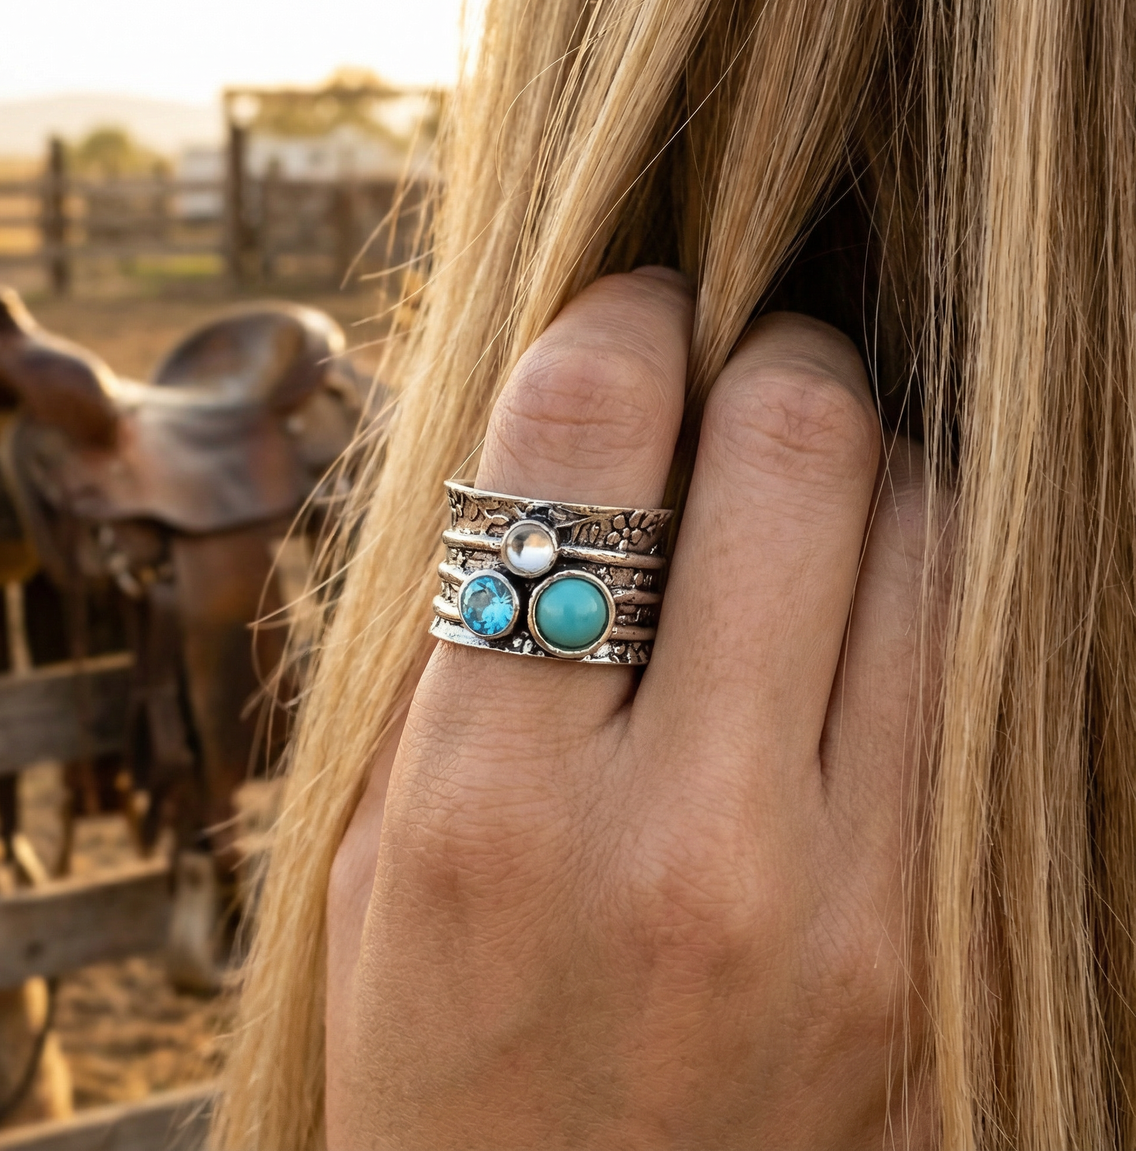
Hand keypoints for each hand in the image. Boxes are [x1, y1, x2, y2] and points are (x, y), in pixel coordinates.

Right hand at [326, 269, 935, 1148]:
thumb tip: (570, 433)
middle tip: (730, 366)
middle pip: (796, 447)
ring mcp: (847, 899)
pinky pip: (971, 666)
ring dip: (860, 459)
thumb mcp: (383, 845)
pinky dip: (915, 578)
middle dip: (766, 355)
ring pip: (925, 531)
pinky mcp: (938, 941)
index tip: (627, 311)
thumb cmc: (439, 1045)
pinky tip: (848, 594)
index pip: (580, 444)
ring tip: (794, 485)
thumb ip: (470, 633)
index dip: (612, 324)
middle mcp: (683, 840)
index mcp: (491, 804)